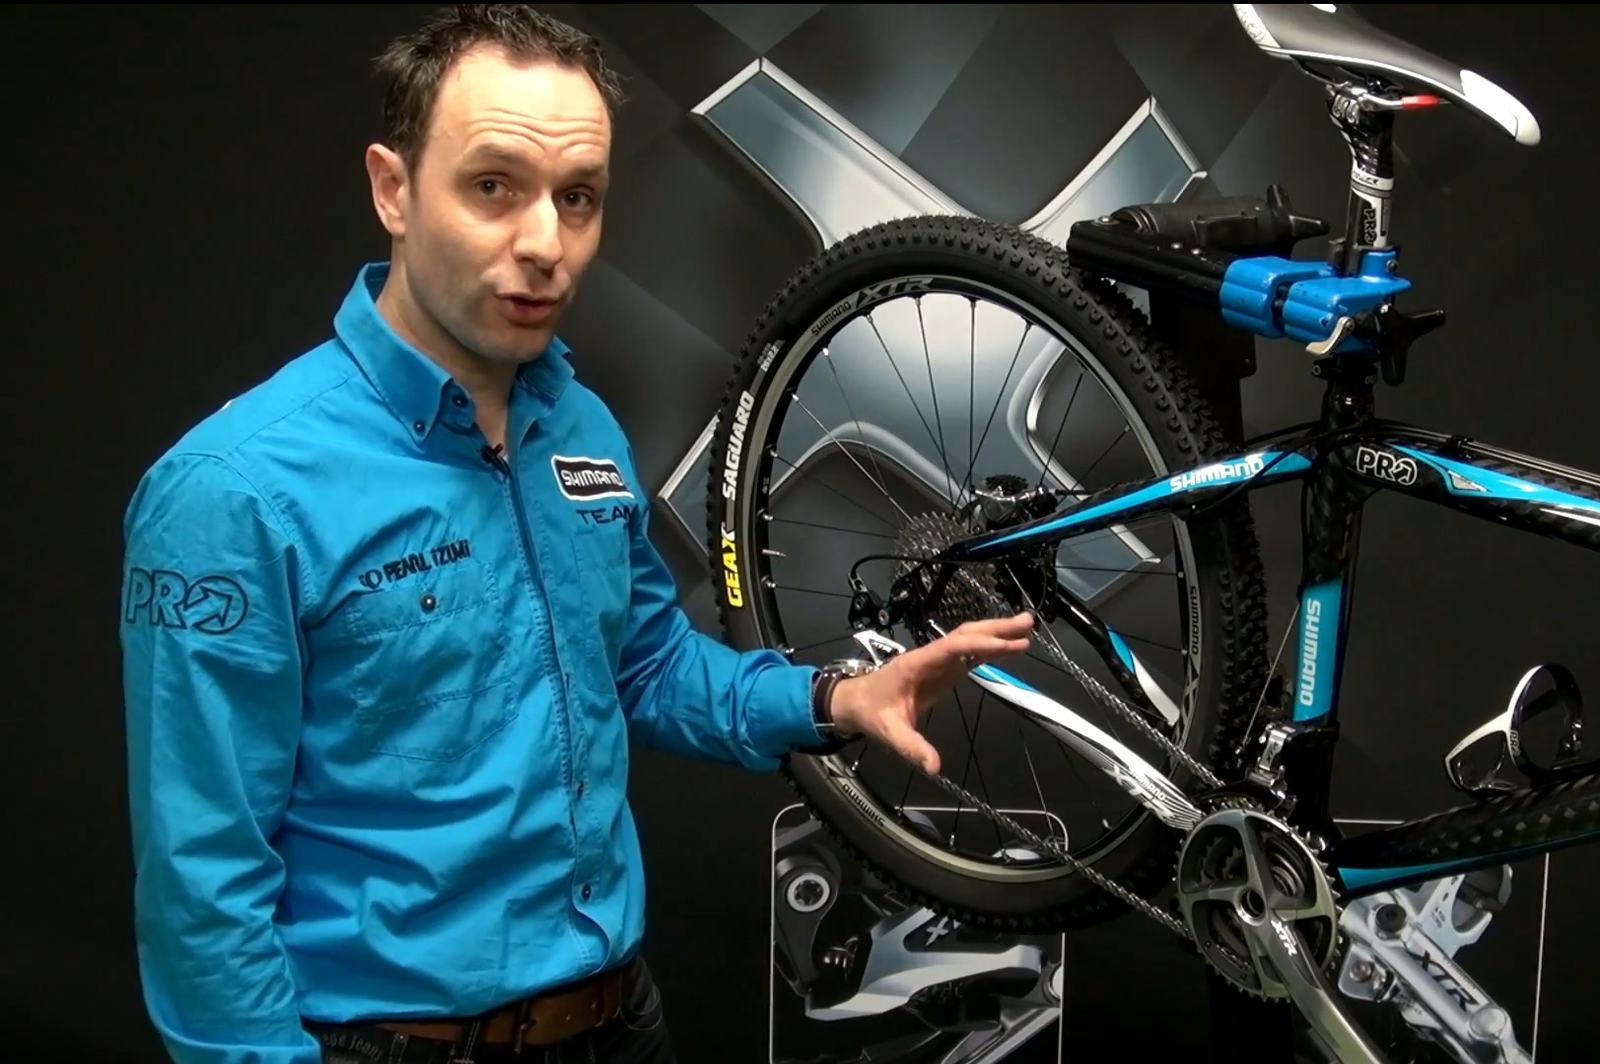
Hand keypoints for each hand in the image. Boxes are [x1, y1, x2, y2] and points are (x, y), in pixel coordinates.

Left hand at [827, 613, 1035, 774]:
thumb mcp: (889, 732)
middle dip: (995, 628)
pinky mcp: (942, 671)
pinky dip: (989, 649)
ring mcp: (937, 661)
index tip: (1004, 643)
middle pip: (965, 635)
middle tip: (1027, 622)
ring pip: (969, 641)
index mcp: (917, 664)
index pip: (951, 647)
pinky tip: (1007, 646)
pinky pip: (968, 655)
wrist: (855, 702)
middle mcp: (930, 656)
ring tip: (1025, 627)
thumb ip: (911, 747)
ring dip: (996, 633)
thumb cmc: (871, 713)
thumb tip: (933, 767)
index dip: (978, 644)